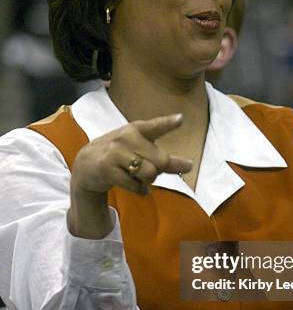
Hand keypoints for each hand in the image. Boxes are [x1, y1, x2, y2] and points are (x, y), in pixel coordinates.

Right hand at [68, 114, 191, 238]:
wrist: (86, 165)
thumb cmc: (119, 155)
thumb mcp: (138, 148)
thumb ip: (162, 156)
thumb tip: (189, 165)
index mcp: (136, 129)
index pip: (155, 126)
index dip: (168, 123)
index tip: (181, 119)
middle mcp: (126, 137)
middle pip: (161, 160)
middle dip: (160, 170)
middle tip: (148, 169)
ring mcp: (115, 152)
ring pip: (150, 173)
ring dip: (148, 180)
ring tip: (138, 177)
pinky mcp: (108, 169)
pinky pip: (136, 185)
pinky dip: (140, 190)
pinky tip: (135, 186)